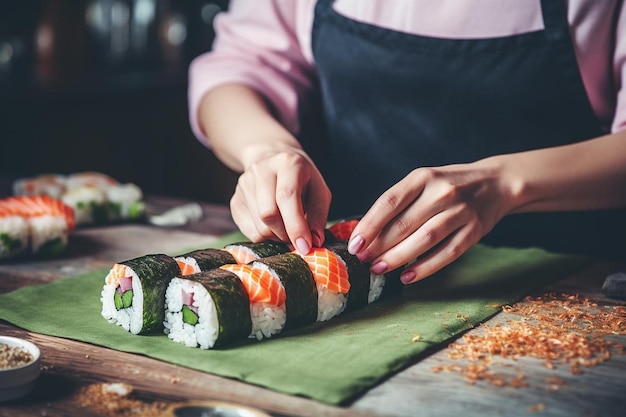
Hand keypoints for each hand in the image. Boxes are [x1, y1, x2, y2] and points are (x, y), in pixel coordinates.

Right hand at [230, 148, 331, 253]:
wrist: (274, 161)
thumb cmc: (302, 180)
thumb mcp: (320, 192)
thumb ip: (318, 217)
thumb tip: (314, 242)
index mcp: (287, 163)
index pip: (286, 196)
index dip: (296, 225)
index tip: (304, 246)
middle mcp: (261, 170)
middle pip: (268, 214)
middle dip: (285, 234)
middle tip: (297, 237)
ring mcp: (244, 184)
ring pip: (259, 227)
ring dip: (276, 237)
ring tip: (286, 227)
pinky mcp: (235, 200)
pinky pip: (249, 232)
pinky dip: (265, 237)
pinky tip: (273, 226)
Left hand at [347, 161, 516, 283]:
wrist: (496, 183)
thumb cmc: (448, 186)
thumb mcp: (423, 183)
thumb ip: (398, 204)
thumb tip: (366, 235)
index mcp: (422, 177)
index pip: (389, 202)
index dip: (369, 225)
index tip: (354, 245)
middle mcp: (441, 192)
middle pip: (404, 223)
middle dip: (379, 245)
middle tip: (363, 261)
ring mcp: (460, 211)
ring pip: (424, 239)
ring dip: (398, 257)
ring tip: (379, 269)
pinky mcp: (475, 230)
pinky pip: (447, 253)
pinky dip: (426, 267)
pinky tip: (408, 277)